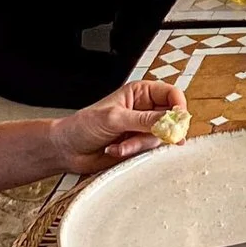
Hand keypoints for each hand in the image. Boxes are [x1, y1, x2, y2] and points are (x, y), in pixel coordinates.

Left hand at [51, 80, 186, 172]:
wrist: (67, 150)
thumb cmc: (83, 127)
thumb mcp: (115, 119)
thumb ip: (145, 120)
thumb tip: (170, 120)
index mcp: (139, 93)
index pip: (171, 94)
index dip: (178, 107)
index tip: (177, 121)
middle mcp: (144, 109)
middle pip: (171, 118)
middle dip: (160, 130)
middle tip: (156, 137)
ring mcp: (142, 129)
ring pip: (160, 137)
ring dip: (140, 144)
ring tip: (120, 145)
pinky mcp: (138, 146)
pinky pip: (148, 151)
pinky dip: (133, 153)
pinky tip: (116, 150)